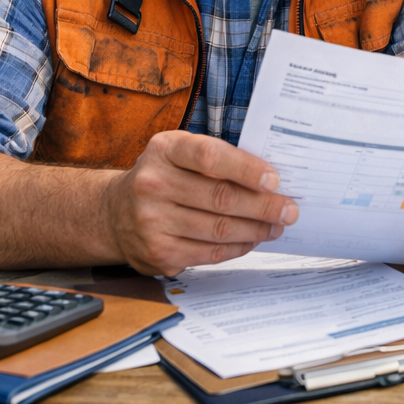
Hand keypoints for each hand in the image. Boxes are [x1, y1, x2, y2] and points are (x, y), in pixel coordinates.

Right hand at [99, 131, 298, 275]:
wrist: (113, 213)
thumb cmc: (162, 177)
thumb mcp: (179, 153)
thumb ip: (217, 158)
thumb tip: (269, 180)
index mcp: (164, 150)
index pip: (210, 157)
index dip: (246, 169)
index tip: (274, 180)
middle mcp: (153, 184)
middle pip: (221, 198)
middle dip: (263, 206)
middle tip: (289, 210)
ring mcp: (152, 221)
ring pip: (219, 229)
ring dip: (256, 229)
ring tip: (276, 226)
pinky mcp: (158, 253)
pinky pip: (210, 253)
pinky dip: (237, 247)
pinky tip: (252, 240)